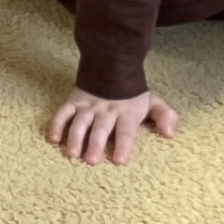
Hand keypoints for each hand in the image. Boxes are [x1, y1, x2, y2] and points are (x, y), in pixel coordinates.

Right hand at [45, 86, 179, 165]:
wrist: (111, 63)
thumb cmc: (132, 92)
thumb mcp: (152, 101)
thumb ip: (164, 116)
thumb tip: (170, 133)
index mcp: (126, 112)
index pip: (125, 130)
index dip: (123, 144)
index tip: (119, 160)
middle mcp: (106, 110)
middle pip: (100, 128)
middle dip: (95, 143)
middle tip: (92, 160)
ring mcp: (88, 106)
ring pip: (80, 122)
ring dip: (75, 137)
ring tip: (72, 153)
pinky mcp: (73, 102)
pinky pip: (63, 112)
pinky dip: (57, 124)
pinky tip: (53, 138)